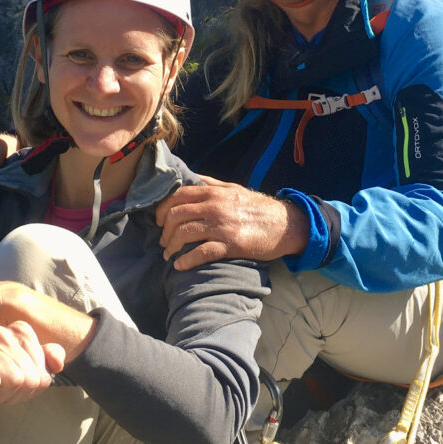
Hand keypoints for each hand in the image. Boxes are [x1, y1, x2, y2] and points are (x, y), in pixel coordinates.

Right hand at [0, 322, 65, 420]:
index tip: (14, 383)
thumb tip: (58, 363)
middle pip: (32, 376)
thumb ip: (45, 363)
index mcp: (19, 331)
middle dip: (17, 391)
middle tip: (0, 388)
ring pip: (17, 379)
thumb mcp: (25, 373)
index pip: (43, 369)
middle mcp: (4, 332)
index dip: (30, 383)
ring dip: (3, 393)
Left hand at [156, 176, 308, 270]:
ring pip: (184, 233)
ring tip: (169, 255)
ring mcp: (221, 226)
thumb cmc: (257, 207)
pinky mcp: (230, 245)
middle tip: (164, 241)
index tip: (158, 221)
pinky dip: (186, 261)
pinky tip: (180, 265)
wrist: (284, 224)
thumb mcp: (233, 188)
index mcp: (213, 192)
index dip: (162, 209)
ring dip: (171, 246)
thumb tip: (191, 178)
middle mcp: (214, 206)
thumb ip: (210, 183)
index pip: (177, 196)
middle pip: (176, 215)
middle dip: (164, 230)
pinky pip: (200, 253)